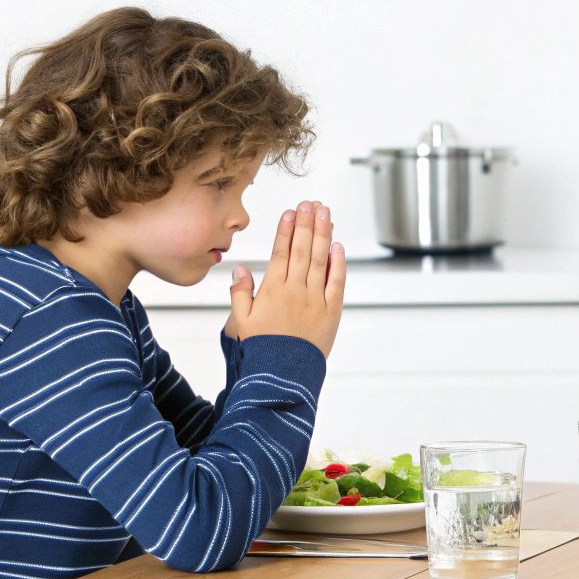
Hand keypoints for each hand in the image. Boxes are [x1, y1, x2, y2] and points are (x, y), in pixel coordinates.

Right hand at [227, 200, 346, 355]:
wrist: (284, 375)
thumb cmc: (262, 349)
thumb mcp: (241, 322)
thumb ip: (240, 293)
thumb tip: (240, 269)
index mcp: (273, 290)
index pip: (281, 252)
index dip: (286, 230)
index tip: (290, 212)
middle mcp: (296, 290)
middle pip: (302, 249)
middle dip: (306, 223)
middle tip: (310, 203)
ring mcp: (316, 299)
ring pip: (320, 260)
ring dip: (323, 234)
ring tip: (325, 213)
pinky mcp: (332, 311)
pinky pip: (337, 282)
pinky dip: (338, 263)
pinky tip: (337, 246)